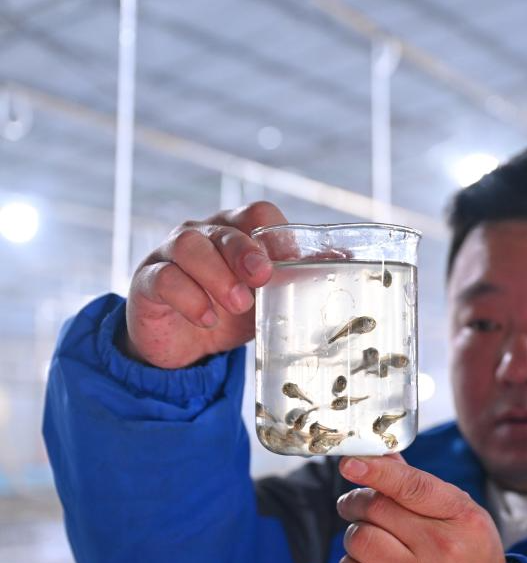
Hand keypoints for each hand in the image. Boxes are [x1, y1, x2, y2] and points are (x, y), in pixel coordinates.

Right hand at [125, 201, 282, 368]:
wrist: (186, 348)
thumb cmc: (231, 313)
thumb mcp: (269, 298)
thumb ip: (298, 277)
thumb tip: (343, 260)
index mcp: (237, 232)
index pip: (257, 214)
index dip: (276, 232)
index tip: (293, 260)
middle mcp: (203, 235)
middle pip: (225, 227)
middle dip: (246, 251)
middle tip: (262, 278)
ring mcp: (171, 254)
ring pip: (190, 246)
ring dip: (218, 275)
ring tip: (238, 304)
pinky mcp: (148, 281)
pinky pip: (164, 278)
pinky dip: (189, 298)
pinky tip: (207, 319)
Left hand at [336, 455, 505, 562]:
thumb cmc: (467, 556)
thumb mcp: (458, 514)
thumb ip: (419, 485)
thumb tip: (382, 455)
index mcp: (462, 517)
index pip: (413, 486)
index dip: (378, 471)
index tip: (351, 463)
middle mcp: (443, 549)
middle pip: (376, 509)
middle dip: (357, 502)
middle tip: (355, 505)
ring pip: (360, 540)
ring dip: (355, 536)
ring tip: (369, 542)